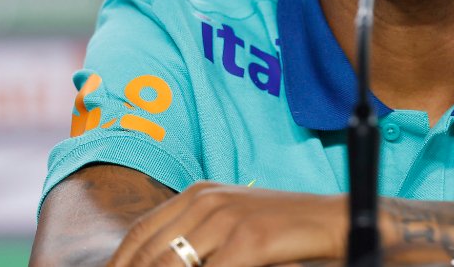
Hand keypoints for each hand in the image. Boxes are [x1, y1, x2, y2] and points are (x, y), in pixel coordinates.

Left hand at [106, 182, 346, 265]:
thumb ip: (196, 238)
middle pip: (150, 253)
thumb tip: (160, 262)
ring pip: (170, 264)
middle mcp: (207, 200)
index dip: (119, 264)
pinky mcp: (248, 240)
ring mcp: (227, 218)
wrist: (334, 220)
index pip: (139, 234)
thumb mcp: (231, 225)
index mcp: (199, 193)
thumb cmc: (282, 231)